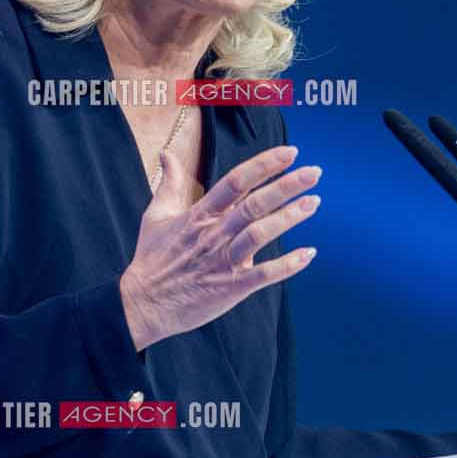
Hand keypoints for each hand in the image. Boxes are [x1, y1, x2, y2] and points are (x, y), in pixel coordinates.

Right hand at [118, 143, 321, 350]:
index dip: (263, 165)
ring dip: (288, 218)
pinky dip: (286, 265)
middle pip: (253, 204)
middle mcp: (213, 234)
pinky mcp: (229, 288)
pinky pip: (262, 275)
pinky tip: (308, 254)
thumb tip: (166, 154)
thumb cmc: (151, 259)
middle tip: (314, 172)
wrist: (142, 305)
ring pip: (259, 234)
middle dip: (286, 186)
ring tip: (314, 202)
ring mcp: (222, 261)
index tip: (289, 152)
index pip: (235, 182)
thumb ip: (169, 182)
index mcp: (199, 214)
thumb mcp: (155, 215)